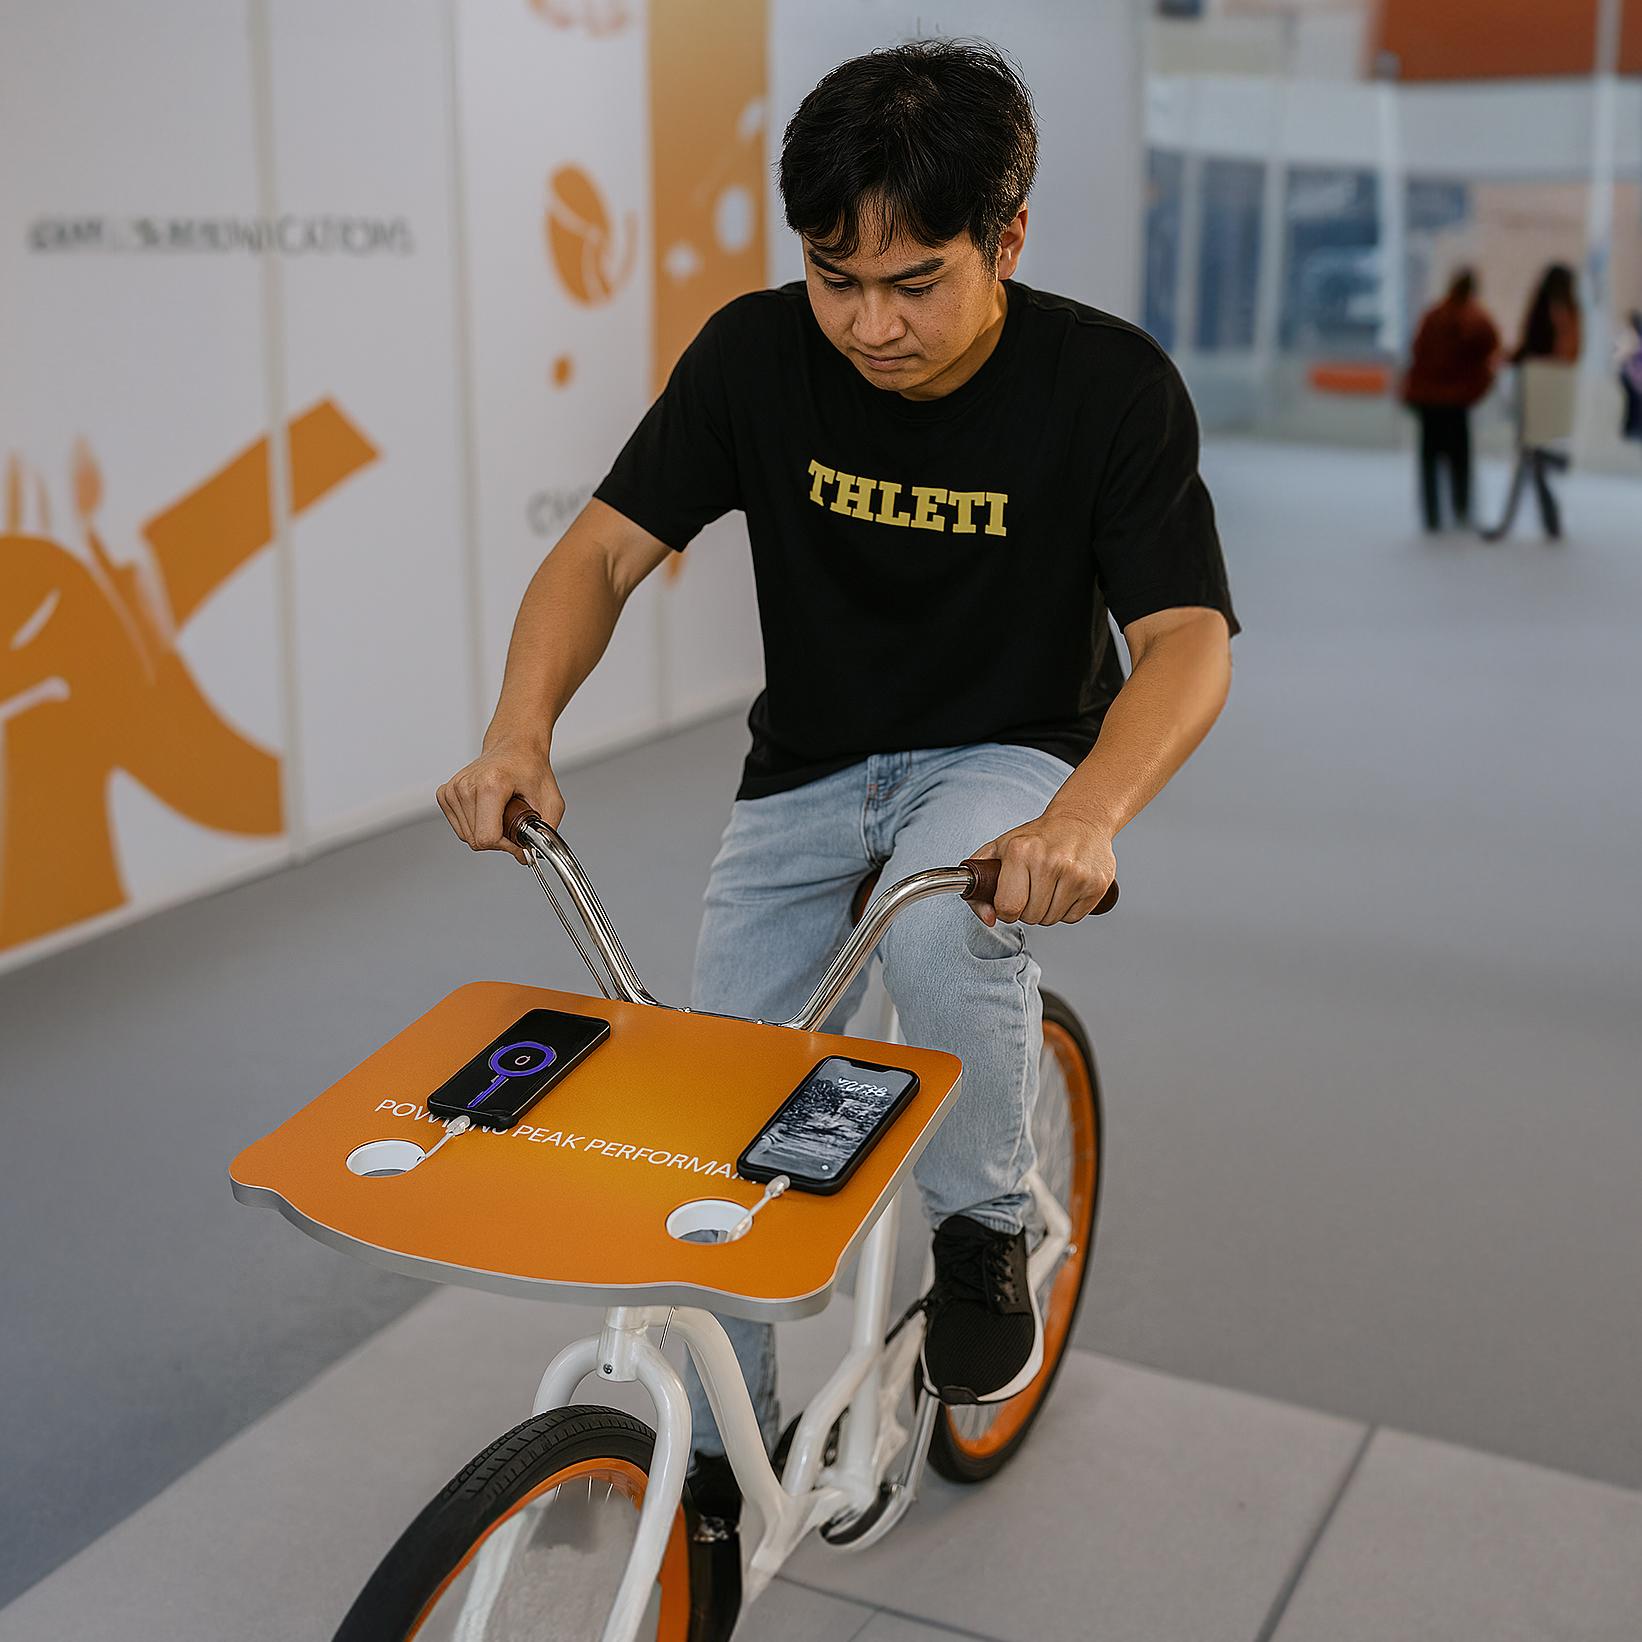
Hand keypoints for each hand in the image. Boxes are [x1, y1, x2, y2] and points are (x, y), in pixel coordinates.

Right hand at [436, 729, 563, 862]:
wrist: (514, 746)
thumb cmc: (531, 768)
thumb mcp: (551, 801)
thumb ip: (545, 833)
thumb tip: (527, 857)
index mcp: (490, 785)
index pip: (487, 837)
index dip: (506, 845)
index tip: (518, 836)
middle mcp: (466, 786)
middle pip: (476, 840)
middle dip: (498, 838)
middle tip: (512, 818)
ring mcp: (453, 789)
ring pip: (466, 836)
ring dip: (487, 830)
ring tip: (500, 810)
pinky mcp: (445, 793)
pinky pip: (459, 827)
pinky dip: (475, 824)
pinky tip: (487, 809)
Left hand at [967, 809, 1115, 927]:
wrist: (1081, 820)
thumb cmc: (1038, 837)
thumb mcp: (999, 849)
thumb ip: (980, 883)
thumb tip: (989, 918)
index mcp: (1021, 851)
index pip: (1008, 907)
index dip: (1006, 910)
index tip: (1011, 899)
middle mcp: (1050, 861)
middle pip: (1031, 916)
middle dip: (1028, 908)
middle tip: (1033, 887)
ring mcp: (1077, 874)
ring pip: (1051, 919)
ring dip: (1048, 910)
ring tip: (1051, 886)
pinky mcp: (1097, 884)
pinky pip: (1073, 918)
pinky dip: (1067, 909)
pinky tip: (1067, 888)